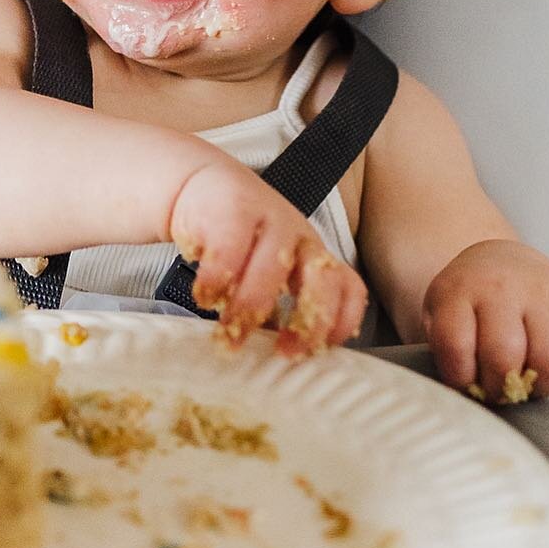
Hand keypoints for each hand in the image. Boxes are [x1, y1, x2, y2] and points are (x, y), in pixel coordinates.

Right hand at [168, 159, 368, 357]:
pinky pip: (229, 252)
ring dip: (249, 308)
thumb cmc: (234, 239)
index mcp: (313, 254)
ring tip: (228, 333)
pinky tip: (204, 297)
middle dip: (307, 322)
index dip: (341, 323)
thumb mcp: (263, 271)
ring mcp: (268, 218)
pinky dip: (216, 282)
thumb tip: (272, 362)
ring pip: (273, 268)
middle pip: (323, 278)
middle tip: (282, 353)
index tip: (317, 352)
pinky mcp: (232, 209)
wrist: (200, 185)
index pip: (348, 288)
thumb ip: (273, 308)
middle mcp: (299, 236)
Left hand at [421, 239, 548, 403]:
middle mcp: (500, 288)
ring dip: (537, 386)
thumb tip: (456, 390)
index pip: (455, 345)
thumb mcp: (440, 310)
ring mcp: (541, 294)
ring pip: (548, 359)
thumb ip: (442, 346)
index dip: (459, 377)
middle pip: (503, 356)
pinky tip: (548, 367)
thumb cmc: (471, 295)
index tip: (463, 384)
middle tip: (497, 391)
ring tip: (526, 383)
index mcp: (459, 291)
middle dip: (499, 388)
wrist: (506, 259)